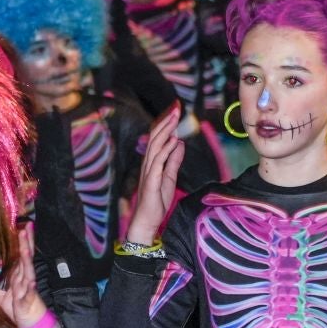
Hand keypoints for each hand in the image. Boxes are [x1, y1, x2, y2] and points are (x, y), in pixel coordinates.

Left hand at [0, 228, 49, 327]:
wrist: (32, 323)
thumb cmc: (19, 310)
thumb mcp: (0, 299)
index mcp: (18, 277)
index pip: (20, 256)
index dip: (20, 243)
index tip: (20, 228)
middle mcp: (24, 278)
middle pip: (26, 257)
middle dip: (27, 242)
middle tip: (27, 227)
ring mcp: (28, 287)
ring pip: (28, 270)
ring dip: (27, 258)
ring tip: (25, 246)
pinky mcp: (29, 299)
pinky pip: (29, 291)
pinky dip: (30, 284)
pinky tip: (31, 279)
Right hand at [124, 109, 184, 246]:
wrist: (147, 220)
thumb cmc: (157, 200)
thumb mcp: (170, 177)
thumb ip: (174, 160)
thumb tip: (179, 143)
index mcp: (153, 161)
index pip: (159, 138)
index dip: (166, 123)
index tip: (176, 110)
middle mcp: (149, 163)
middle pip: (156, 137)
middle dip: (166, 121)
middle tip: (176, 107)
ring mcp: (149, 171)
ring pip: (156, 146)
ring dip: (165, 131)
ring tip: (174, 118)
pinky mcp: (152, 181)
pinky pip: (158, 162)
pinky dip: (165, 150)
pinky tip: (172, 141)